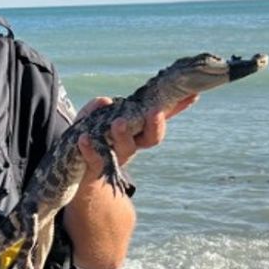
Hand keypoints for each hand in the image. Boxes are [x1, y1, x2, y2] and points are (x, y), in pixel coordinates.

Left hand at [76, 94, 198, 172]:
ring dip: (123, 134)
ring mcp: (116, 157)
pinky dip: (90, 148)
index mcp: (137, 130)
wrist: (75, 174)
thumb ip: (97, 107)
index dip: (177, 107)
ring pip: (127, 147)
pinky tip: (84, 138)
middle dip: (156, 125)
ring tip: (118, 123)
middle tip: (155, 112)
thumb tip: (106, 101)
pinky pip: (96, 158)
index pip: (160, 117)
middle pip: (152, 138)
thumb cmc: (89, 138)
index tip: (193, 94)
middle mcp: (132, 144)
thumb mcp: (92, 118)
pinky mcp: (97, 167)